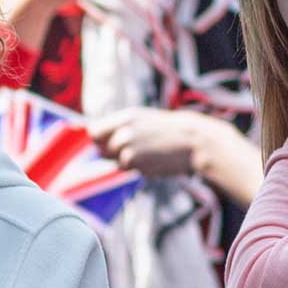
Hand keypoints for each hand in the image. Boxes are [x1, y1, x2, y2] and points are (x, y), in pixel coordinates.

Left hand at [90, 107, 208, 178]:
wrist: (193, 141)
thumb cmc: (169, 130)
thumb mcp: (142, 120)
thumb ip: (120, 129)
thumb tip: (97, 145)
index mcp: (125, 117)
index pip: (94, 131)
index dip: (99, 140)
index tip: (107, 143)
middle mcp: (123, 133)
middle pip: (102, 150)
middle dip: (114, 153)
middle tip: (136, 149)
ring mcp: (129, 150)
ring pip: (116, 163)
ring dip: (129, 162)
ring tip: (149, 153)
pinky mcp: (138, 165)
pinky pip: (131, 170)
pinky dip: (141, 168)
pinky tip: (156, 159)